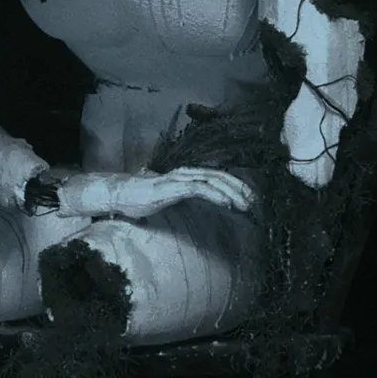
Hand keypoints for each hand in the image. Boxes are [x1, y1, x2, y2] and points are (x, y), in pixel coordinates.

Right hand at [57, 167, 256, 219]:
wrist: (121, 195)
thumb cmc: (142, 198)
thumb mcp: (169, 198)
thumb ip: (183, 196)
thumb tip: (194, 201)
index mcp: (187, 175)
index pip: (217, 176)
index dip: (235, 185)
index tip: (249, 199)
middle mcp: (186, 173)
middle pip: (220, 175)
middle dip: (240, 188)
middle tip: (255, 202)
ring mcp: (179, 178)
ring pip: (213, 180)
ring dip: (233, 192)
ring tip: (246, 205)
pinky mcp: (173, 187)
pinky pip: (200, 188)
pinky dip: (216, 195)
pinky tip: (228, 204)